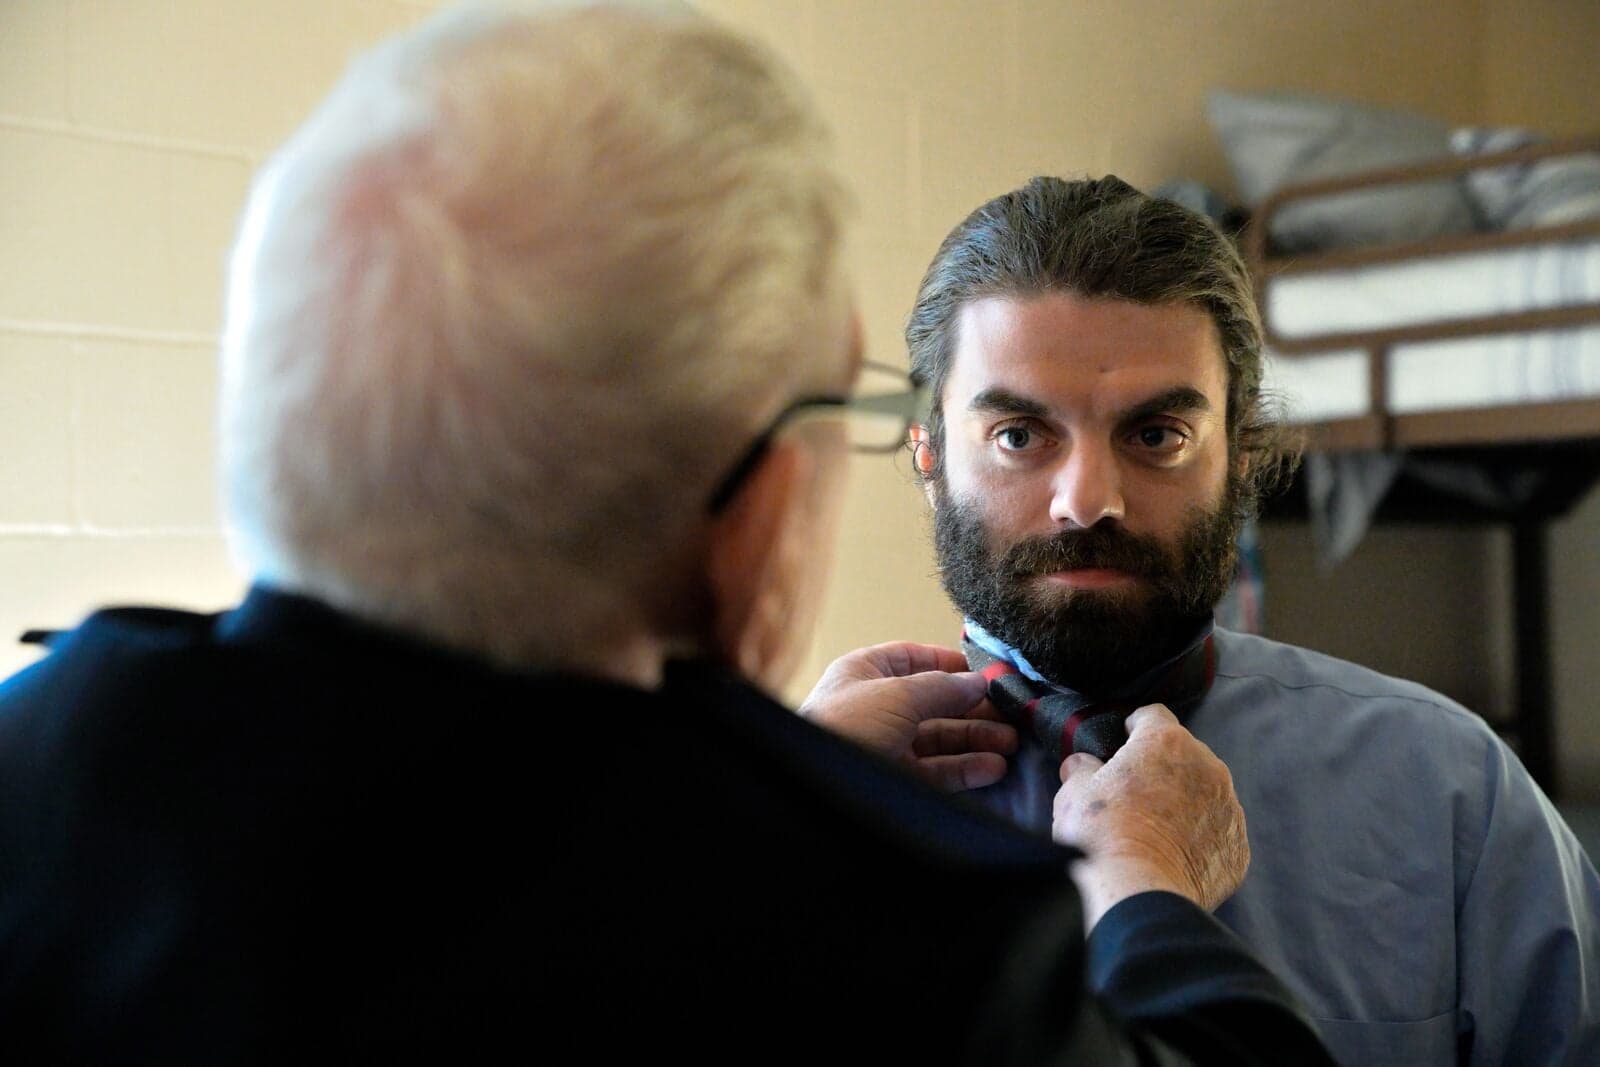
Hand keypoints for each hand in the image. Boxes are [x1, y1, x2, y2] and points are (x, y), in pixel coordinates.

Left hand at [799, 642, 1016, 791]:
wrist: (813, 788)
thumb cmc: (847, 726)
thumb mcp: (897, 695)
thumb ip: (941, 687)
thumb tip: (978, 681)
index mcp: (864, 673)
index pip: (912, 659)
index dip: (949, 664)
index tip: (989, 674)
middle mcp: (875, 707)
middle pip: (933, 702)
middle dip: (973, 709)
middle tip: (1012, 716)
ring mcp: (884, 745)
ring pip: (938, 739)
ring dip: (975, 740)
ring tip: (1011, 744)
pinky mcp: (893, 780)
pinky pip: (935, 771)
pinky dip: (964, 769)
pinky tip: (993, 768)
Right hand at [1052, 704, 1248, 929]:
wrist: (1138, 895)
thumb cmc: (1101, 837)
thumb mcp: (1074, 794)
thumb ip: (1081, 770)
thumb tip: (1083, 765)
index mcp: (1166, 742)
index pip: (1154, 716)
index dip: (1136, 727)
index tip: (1125, 742)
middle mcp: (1207, 767)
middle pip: (1185, 755)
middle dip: (1162, 768)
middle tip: (1134, 795)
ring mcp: (1229, 808)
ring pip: (1206, 794)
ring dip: (1184, 803)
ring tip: (1155, 831)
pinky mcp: (1238, 848)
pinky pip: (1217, 833)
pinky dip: (1200, 839)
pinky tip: (1173, 857)